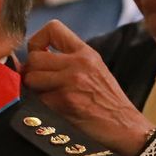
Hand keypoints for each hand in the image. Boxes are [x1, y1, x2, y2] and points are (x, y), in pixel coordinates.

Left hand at [23, 20, 155, 155]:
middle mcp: (79, 63)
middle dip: (32, 73)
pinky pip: (38, 99)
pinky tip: (56, 111)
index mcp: (86, 53)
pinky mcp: (66, 101)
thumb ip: (68, 62)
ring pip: (31, 78)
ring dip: (35, 91)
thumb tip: (29, 62)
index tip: (39, 56)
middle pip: (34, 57)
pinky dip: (42, 108)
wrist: (126, 128)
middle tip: (41, 85)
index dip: (37, 42)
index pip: (52, 28)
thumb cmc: (109, 103)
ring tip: (50, 98)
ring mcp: (72, 81)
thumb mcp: (95, 71)